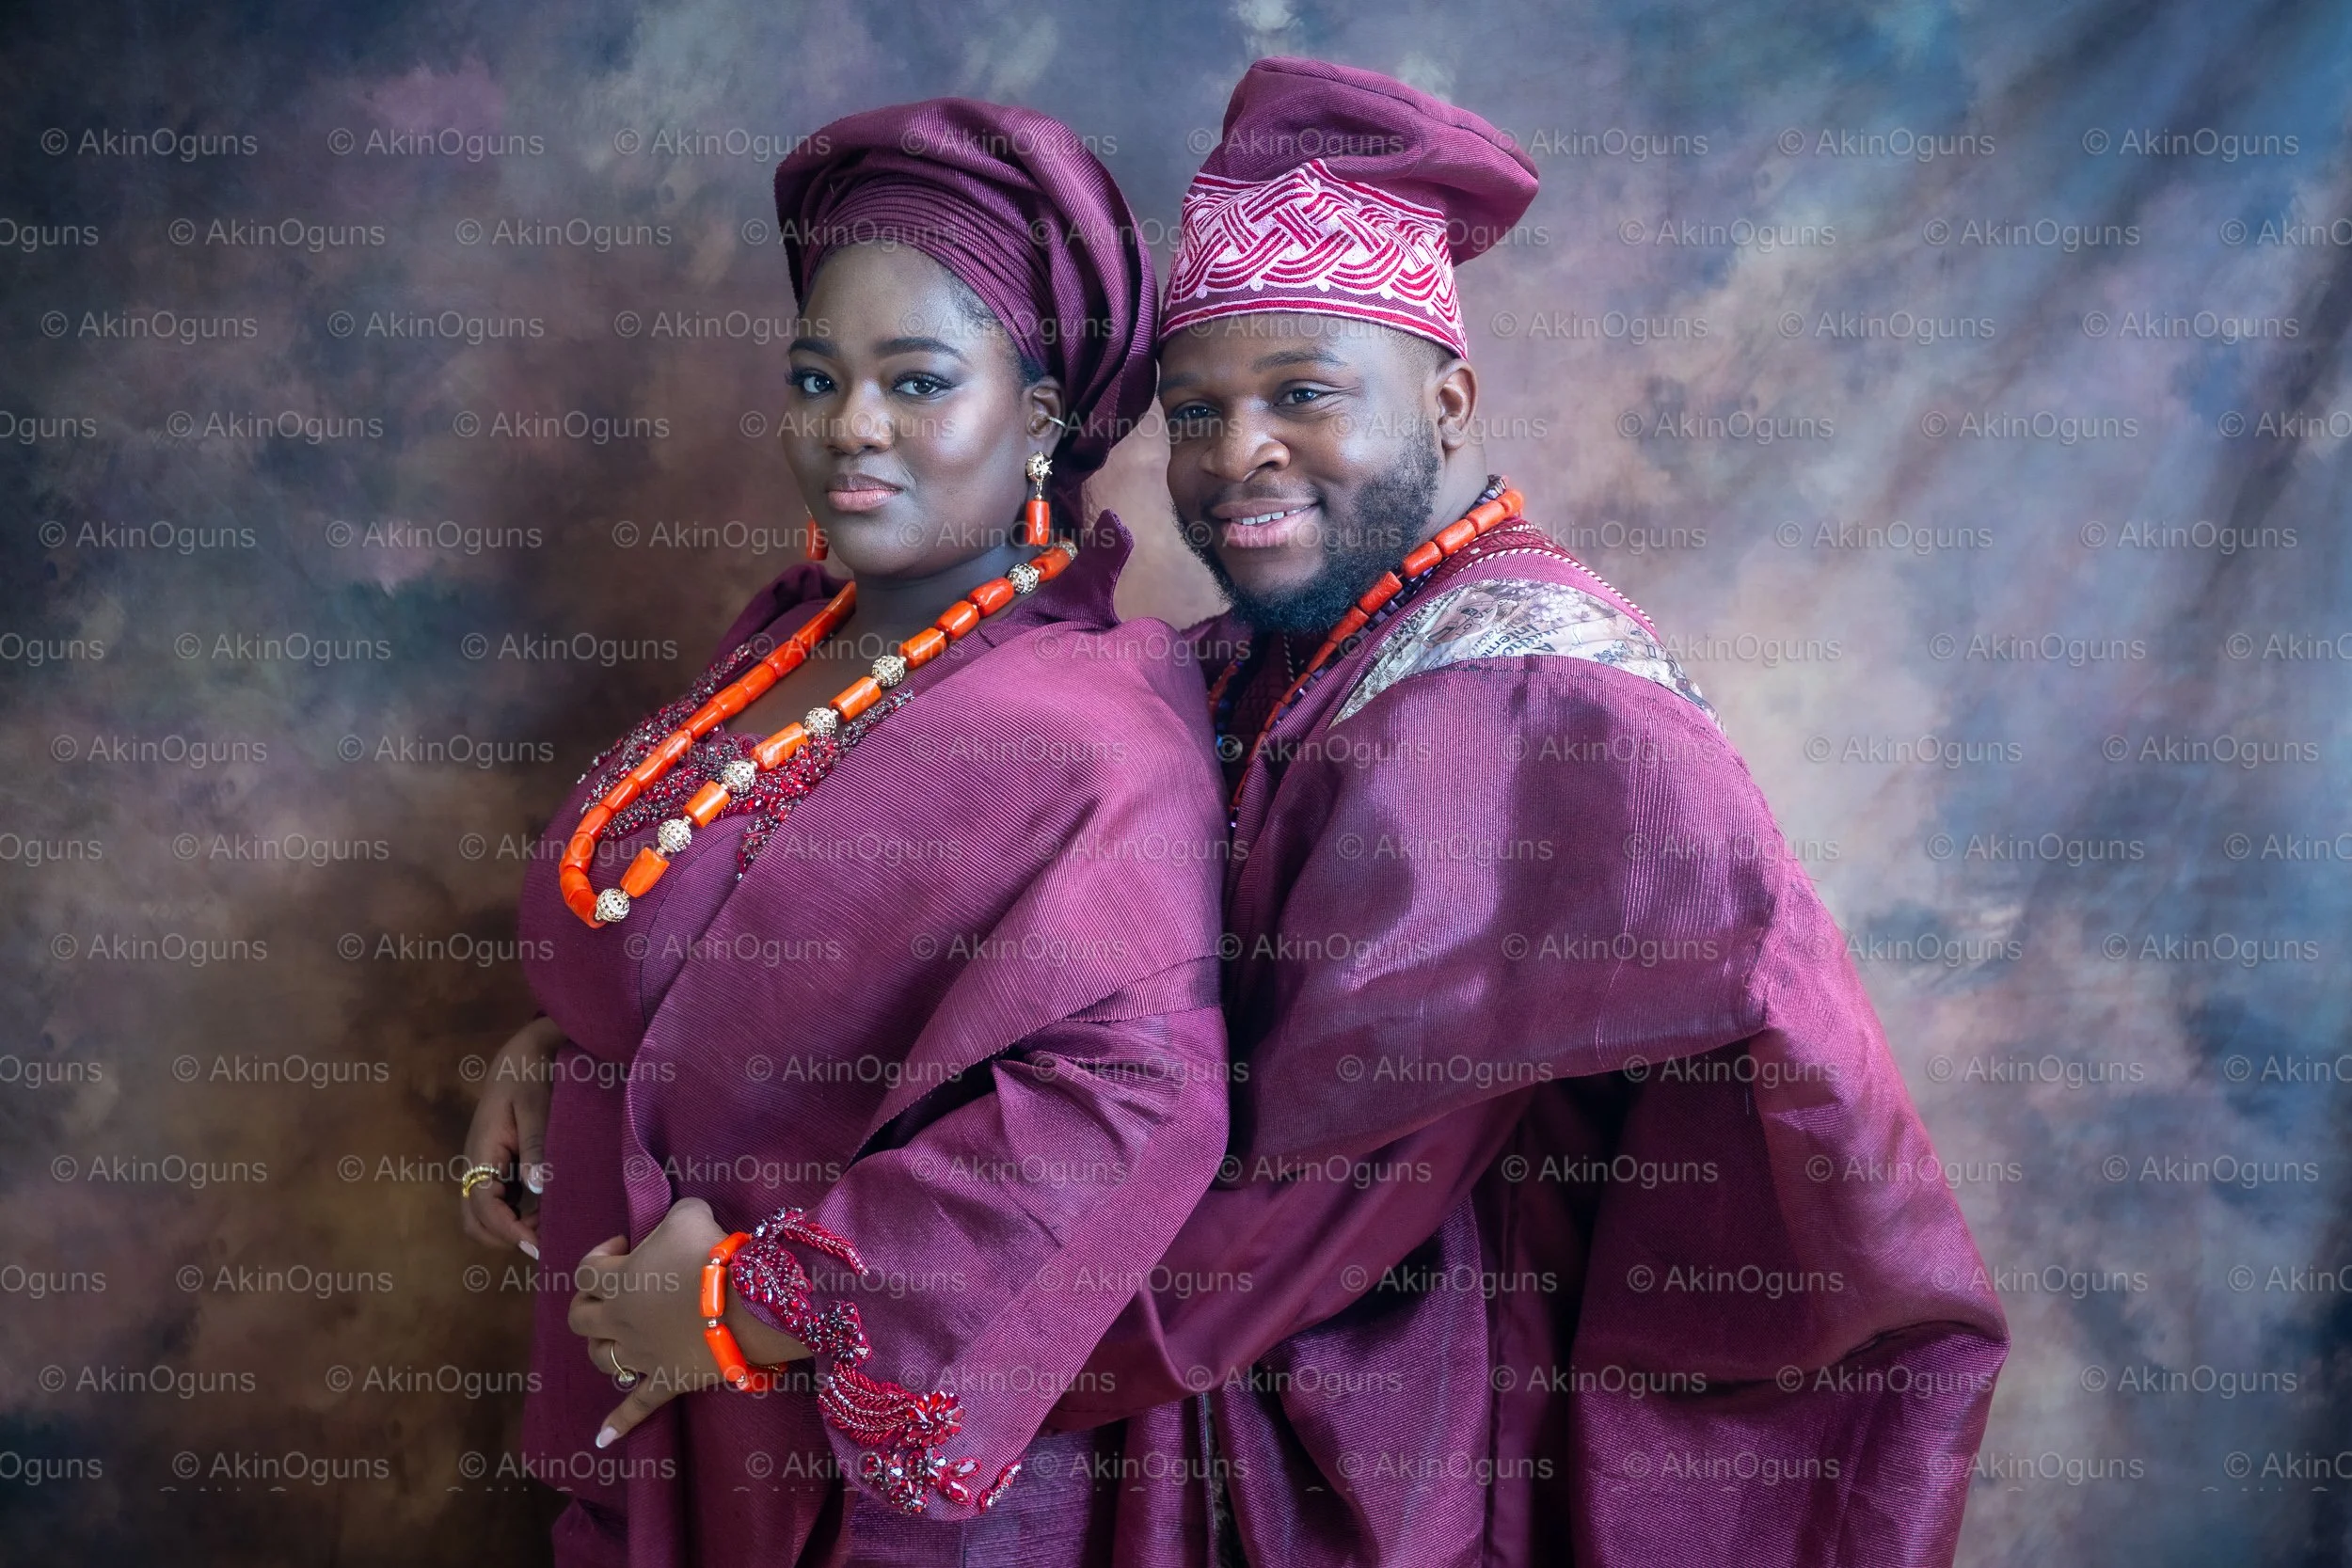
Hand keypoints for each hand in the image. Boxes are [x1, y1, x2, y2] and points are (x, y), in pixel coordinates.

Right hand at [457, 1015, 564, 1258]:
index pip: (483, 1207)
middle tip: (546, 1243)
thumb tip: (538, 1188)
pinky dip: (518, 1215)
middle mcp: (477, 1165)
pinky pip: (500, 1202)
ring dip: (512, 1229)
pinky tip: (547, 1212)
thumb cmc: (529, 1073)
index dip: (509, 1231)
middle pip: (476, 1221)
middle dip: (505, 1237)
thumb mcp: (535, 1105)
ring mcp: (486, 1167)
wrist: (525, 1050)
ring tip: (550, 1230)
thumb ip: (535, 1145)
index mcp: (481, 1152)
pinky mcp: (499, 1165)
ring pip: (486, 1215)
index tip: (538, 1245)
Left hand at [568, 1196, 809, 1447]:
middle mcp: (619, 1319)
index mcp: (619, 1279)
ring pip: (600, 1357)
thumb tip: (677, 1219)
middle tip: (610, 1292)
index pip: (585, 1270)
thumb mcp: (690, 1216)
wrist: (744, 1303)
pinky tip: (601, 1440)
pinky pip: (637, 1406)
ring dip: (601, 1346)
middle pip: (580, 1317)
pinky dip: (619, 1423)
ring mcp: (640, 1354)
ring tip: (613, 1339)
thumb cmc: (712, 1254)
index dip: (598, 1256)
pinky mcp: (664, 1380)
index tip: (622, 1247)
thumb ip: (675, 1216)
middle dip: (587, 1303)